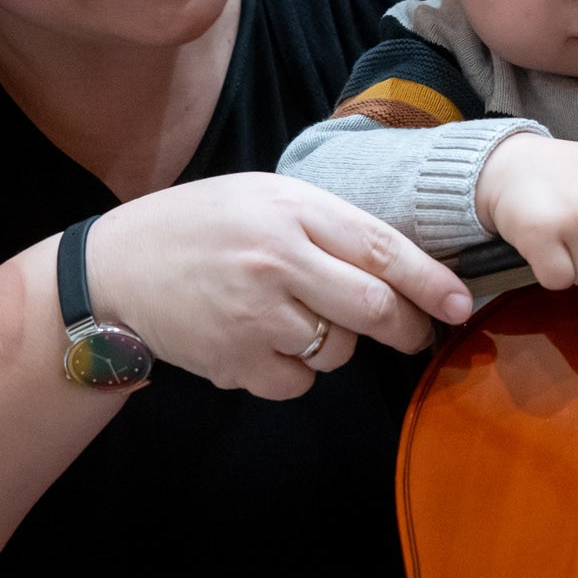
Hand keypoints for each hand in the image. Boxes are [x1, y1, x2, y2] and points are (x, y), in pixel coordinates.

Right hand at [84, 173, 473, 400]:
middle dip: (408, 328)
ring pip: (339, 350)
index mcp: (292, 210)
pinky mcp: (235, 362)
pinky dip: (296, 371)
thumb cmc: (205, 225)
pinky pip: (299, 381)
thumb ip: (330, 224)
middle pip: (373, 310)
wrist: (115, 269)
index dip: (430, 281)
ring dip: (337, 344)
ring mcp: (255, 316)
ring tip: (296, 316)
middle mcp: (277, 262)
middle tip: (416, 333)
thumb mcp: (267, 197)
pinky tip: (263, 342)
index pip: (382, 249)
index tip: (461, 303)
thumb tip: (404, 263)